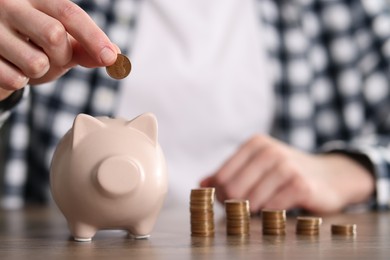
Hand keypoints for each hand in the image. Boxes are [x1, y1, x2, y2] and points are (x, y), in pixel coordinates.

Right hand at [0, 0, 117, 91]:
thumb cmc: (32, 43)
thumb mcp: (60, 43)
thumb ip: (86, 48)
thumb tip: (115, 57)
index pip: (69, 13)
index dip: (93, 37)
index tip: (111, 58)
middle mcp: (10, 4)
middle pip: (54, 35)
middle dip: (62, 56)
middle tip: (54, 58)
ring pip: (36, 63)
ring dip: (40, 72)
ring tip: (27, 61)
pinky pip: (15, 80)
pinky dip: (20, 81)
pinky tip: (11, 68)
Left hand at [200, 134, 374, 213]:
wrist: (331, 176)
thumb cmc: (287, 172)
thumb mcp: (258, 166)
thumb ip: (229, 174)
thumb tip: (202, 184)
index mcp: (255, 144)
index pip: (221, 176)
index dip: (220, 194)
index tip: (228, 201)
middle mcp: (269, 151)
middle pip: (232, 189)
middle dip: (234, 204)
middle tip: (244, 208)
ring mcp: (286, 167)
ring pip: (250, 200)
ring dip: (252, 211)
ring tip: (261, 208)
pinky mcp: (300, 185)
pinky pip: (272, 208)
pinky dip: (270, 214)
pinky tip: (276, 210)